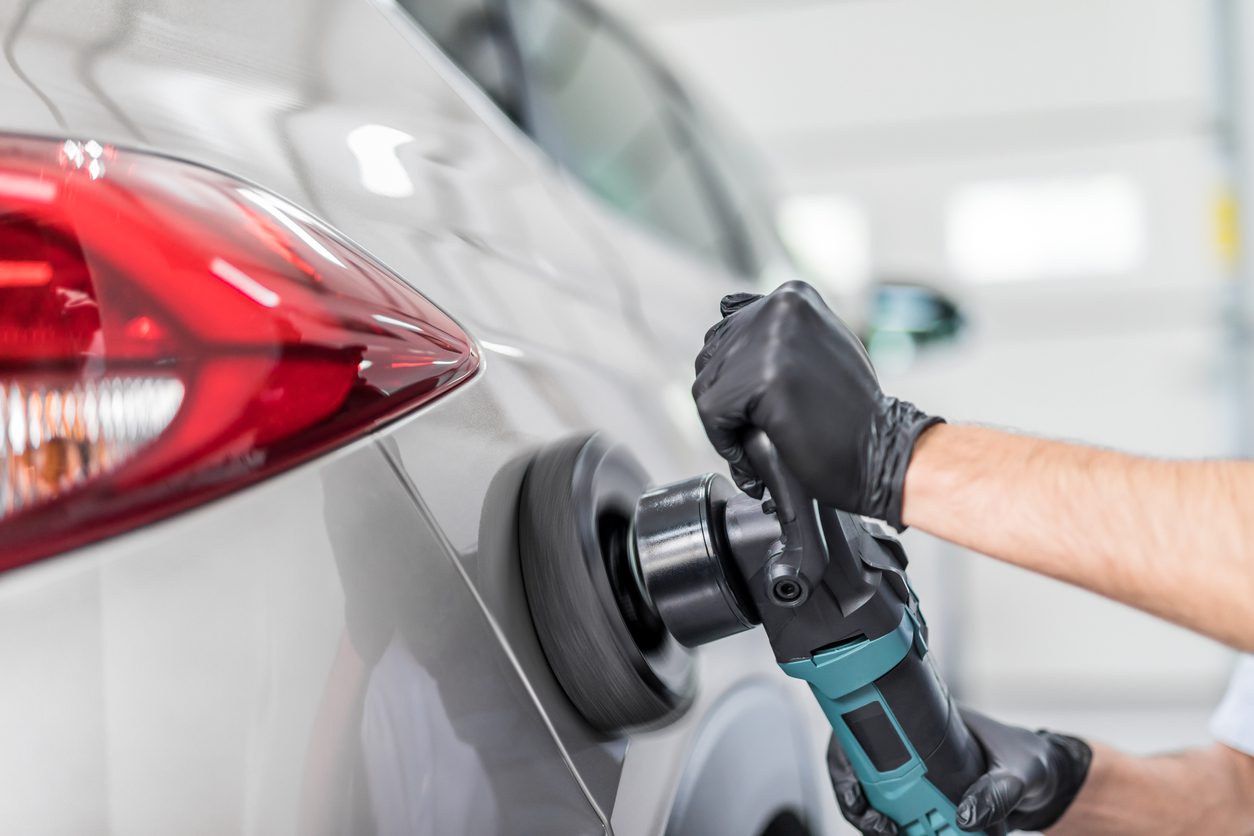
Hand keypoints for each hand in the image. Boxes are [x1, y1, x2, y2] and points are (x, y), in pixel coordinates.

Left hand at [691, 281, 941, 528]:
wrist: (880, 452)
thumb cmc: (852, 414)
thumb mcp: (816, 348)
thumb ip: (776, 332)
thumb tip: (728, 321)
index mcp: (792, 295)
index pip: (725, 333)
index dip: (734, 380)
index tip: (756, 407)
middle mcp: (780, 306)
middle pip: (711, 357)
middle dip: (727, 399)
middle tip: (757, 428)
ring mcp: (771, 338)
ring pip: (707, 386)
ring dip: (726, 423)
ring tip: (760, 440)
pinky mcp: (762, 376)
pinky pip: (712, 414)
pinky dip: (725, 442)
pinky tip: (753, 453)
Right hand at [826, 710, 1092, 833]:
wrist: (1046, 778)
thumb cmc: (1029, 759)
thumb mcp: (1020, 771)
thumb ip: (997, 792)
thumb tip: (965, 816)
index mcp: (923, 722)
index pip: (863, 733)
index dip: (846, 764)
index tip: (857, 795)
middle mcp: (910, 747)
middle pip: (858, 774)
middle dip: (861, 806)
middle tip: (884, 829)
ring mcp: (916, 776)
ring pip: (874, 801)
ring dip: (880, 823)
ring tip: (899, 835)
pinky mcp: (927, 803)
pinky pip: (901, 819)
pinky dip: (903, 831)